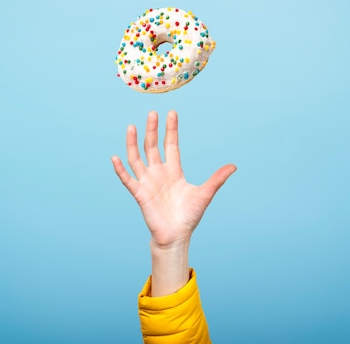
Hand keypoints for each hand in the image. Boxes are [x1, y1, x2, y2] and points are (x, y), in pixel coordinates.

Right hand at [111, 111, 236, 248]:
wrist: (176, 236)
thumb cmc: (189, 216)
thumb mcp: (205, 194)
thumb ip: (217, 179)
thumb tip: (233, 166)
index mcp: (174, 171)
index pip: (171, 145)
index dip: (171, 129)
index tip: (171, 113)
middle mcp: (159, 173)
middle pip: (153, 146)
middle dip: (153, 130)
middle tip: (152, 112)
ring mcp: (148, 182)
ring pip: (137, 158)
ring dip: (133, 143)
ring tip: (132, 127)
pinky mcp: (139, 194)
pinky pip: (127, 179)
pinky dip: (120, 169)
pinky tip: (115, 158)